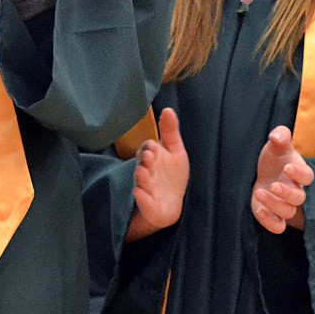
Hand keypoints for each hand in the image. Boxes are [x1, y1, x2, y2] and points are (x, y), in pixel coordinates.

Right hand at [127, 108, 189, 241]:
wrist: (169, 204)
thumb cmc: (171, 174)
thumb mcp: (174, 151)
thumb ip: (170, 131)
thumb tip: (168, 109)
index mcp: (151, 157)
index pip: (147, 149)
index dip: (150, 148)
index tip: (153, 147)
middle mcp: (145, 171)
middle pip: (142, 163)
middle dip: (145, 161)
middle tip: (149, 157)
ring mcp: (145, 188)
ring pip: (141, 181)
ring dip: (142, 177)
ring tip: (144, 173)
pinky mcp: (147, 204)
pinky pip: (142, 201)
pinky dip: (141, 198)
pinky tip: (139, 193)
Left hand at [252, 126, 313, 233]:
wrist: (262, 174)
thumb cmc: (274, 160)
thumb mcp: (276, 145)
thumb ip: (280, 137)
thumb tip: (276, 135)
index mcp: (298, 173)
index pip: (307, 176)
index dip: (299, 173)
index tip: (287, 167)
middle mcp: (294, 191)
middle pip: (299, 198)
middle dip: (287, 193)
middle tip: (273, 185)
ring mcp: (284, 204)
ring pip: (288, 212)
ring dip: (274, 204)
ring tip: (260, 192)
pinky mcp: (273, 215)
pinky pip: (278, 226)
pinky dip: (270, 222)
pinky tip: (260, 210)